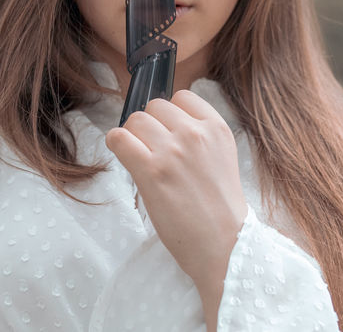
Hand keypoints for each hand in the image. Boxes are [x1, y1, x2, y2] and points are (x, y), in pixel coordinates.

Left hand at [104, 89, 247, 297]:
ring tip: (141, 159)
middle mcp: (195, 133)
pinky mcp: (151, 170)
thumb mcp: (222, 158)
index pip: (182, 97)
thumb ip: (200, 136)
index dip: (170, 115)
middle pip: (155, 106)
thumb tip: (165, 122)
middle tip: (154, 151)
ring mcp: (172, 150)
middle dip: (151, 126)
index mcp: (217, 128)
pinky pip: (119, 138)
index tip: (168, 133)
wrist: (226, 245)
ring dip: (133, 137)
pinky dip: (116, 144)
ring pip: (135, 119)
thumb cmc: (221, 209)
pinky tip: (125, 158)